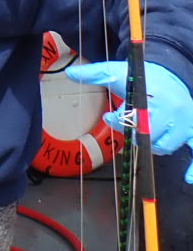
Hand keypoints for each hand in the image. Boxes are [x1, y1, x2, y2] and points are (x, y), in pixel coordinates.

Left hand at [66, 60, 192, 181]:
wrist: (169, 73)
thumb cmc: (141, 77)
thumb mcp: (116, 72)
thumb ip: (94, 73)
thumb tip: (70, 73)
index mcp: (153, 95)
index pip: (133, 118)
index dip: (118, 121)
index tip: (109, 116)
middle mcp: (172, 109)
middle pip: (147, 135)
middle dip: (133, 133)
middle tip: (127, 125)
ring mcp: (184, 121)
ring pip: (164, 145)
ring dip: (151, 144)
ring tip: (143, 132)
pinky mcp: (192, 129)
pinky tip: (187, 178)